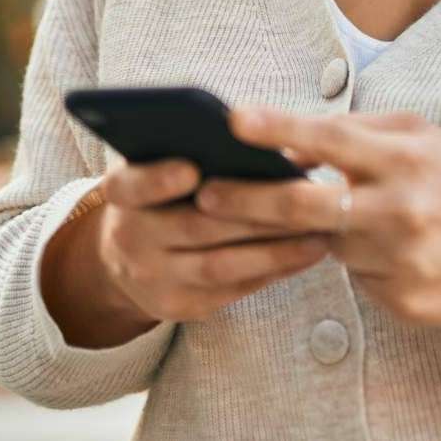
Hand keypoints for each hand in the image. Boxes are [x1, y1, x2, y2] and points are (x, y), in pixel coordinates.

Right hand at [90, 157, 334, 324]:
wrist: (129, 254)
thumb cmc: (165, 192)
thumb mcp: (163, 162)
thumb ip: (196, 148)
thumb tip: (268, 135)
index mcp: (122, 192)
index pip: (131, 185)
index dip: (158, 179)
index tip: (192, 168)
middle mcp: (129, 238)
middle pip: (193, 227)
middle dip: (252, 214)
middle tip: (304, 198)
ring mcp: (153, 278)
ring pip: (219, 265)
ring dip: (274, 250)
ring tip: (319, 233)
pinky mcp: (179, 306)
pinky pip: (232, 290)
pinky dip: (273, 271)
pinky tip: (306, 253)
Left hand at [194, 108, 440, 329]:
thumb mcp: (423, 140)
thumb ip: (360, 136)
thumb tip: (290, 140)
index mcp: (405, 158)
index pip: (329, 139)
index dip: (277, 129)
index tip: (232, 121)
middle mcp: (401, 209)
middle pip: (302, 206)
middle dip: (246, 199)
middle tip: (205, 194)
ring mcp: (401, 260)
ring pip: (326, 245)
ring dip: (318, 233)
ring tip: (352, 216)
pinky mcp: (403, 302)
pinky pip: (356, 279)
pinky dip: (360, 262)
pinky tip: (393, 252)